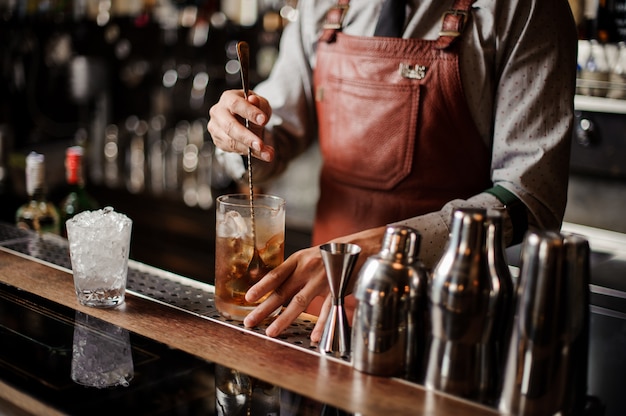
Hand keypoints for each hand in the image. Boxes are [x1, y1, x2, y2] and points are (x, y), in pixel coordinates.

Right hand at [207, 89, 273, 161]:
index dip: (250, 112)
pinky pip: (233, 149)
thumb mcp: (260, 103)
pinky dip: (249, 153)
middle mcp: (218, 112)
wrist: (245, 119)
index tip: (263, 120)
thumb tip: (253, 100)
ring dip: (250, 150)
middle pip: (229, 126)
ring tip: (267, 153)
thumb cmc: (252, 109)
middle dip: (247, 137)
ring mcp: (216, 128)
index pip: (236, 104)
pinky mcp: (218, 141)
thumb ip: (259, 103)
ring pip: (231, 141)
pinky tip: (261, 153)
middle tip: (261, 145)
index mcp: (228, 98)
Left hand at [243, 226, 386, 340]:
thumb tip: (275, 288)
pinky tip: (314, 337)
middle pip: (282, 292)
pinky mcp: (337, 289)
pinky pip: (327, 310)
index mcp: (298, 259)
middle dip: (264, 309)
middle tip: (249, 322)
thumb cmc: (331, 254)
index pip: (276, 274)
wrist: (359, 247)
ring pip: (300, 302)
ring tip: (271, 332)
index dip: (261, 286)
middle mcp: (308, 269)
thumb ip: (294, 271)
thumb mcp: (309, 256)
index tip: (248, 298)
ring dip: (284, 319)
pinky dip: (321, 325)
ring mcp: (322, 279)